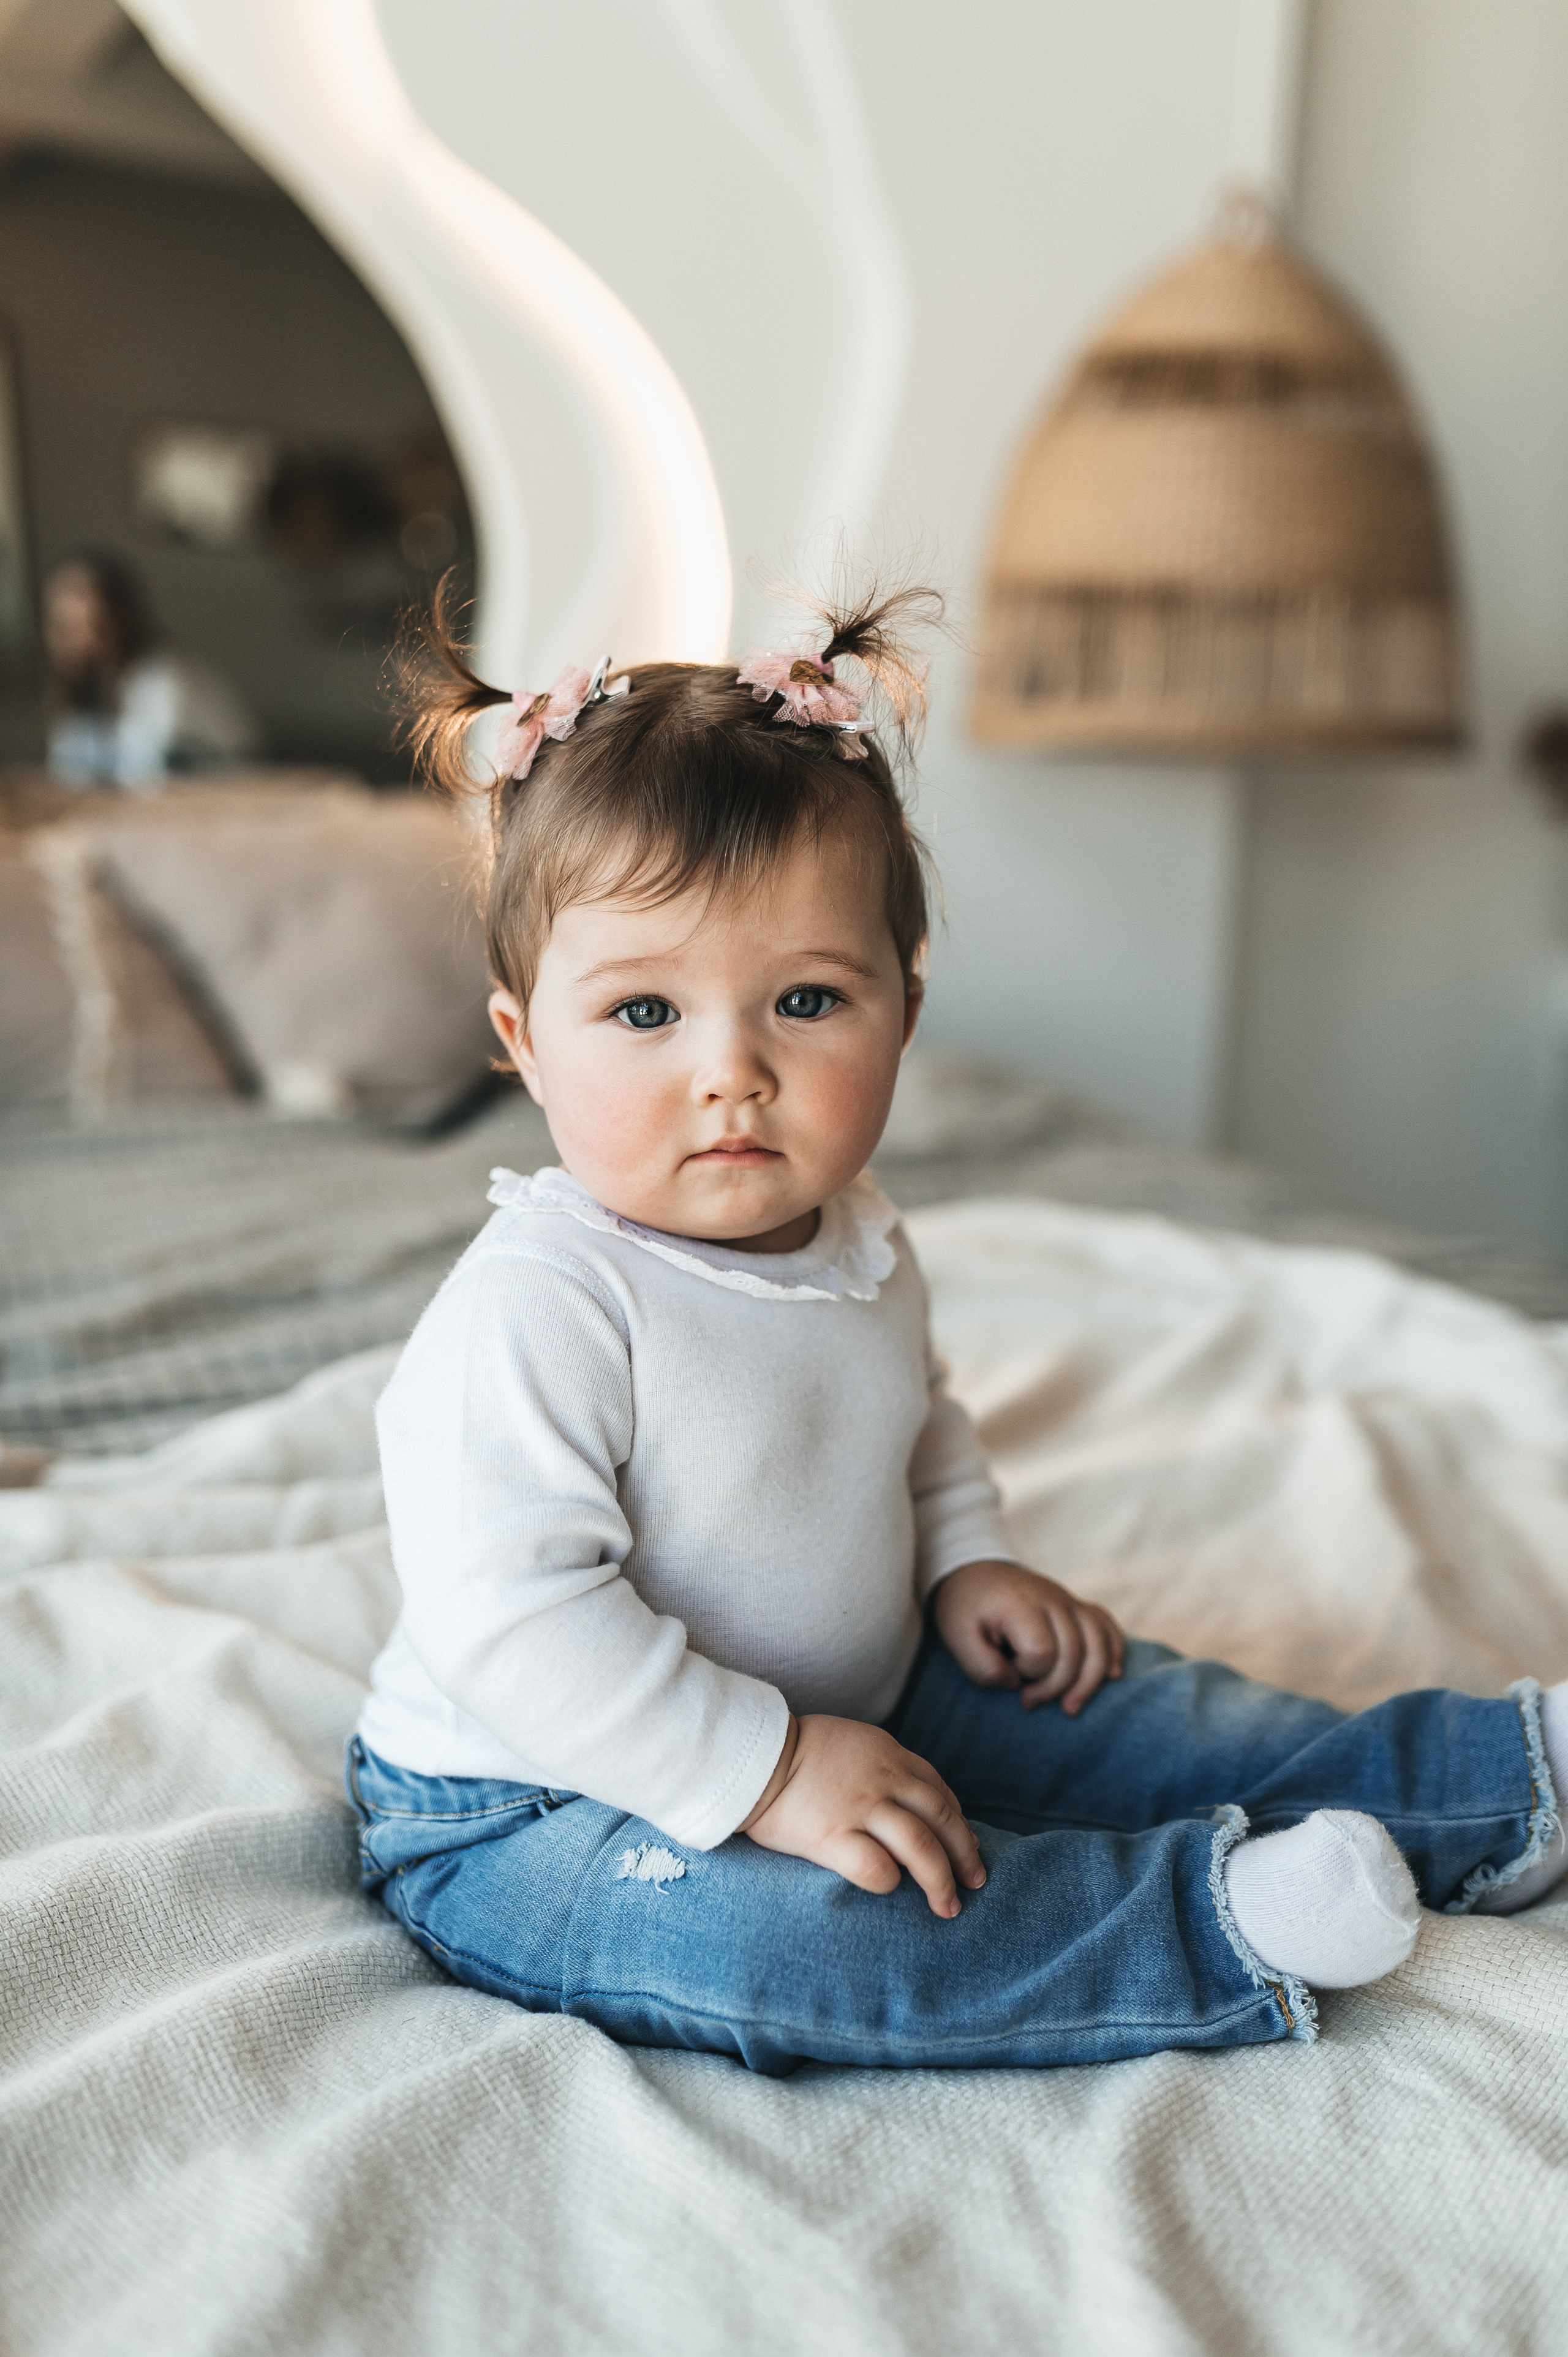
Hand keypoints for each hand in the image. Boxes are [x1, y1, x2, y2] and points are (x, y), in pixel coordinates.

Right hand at [739, 1713, 985, 1918]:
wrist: (752, 1754)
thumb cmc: (791, 1751)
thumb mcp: (849, 1741)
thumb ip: (878, 1765)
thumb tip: (901, 1800)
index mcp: (888, 1753)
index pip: (938, 1788)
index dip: (957, 1820)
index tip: (965, 1843)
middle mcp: (884, 1779)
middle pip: (942, 1819)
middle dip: (965, 1853)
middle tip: (975, 1881)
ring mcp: (861, 1807)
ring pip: (922, 1846)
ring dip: (942, 1880)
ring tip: (949, 1906)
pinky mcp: (834, 1836)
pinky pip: (878, 1867)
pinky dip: (891, 1881)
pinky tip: (890, 1888)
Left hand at [933, 1560, 1122, 1714]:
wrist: (973, 1573)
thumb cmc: (965, 1608)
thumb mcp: (956, 1637)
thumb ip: (982, 1668)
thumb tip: (1015, 1684)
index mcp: (1019, 1605)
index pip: (1042, 1652)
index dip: (1028, 1673)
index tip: (1008, 1672)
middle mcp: (1051, 1599)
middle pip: (1074, 1651)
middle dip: (1055, 1687)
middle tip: (1027, 1702)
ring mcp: (1067, 1599)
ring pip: (1098, 1641)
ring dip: (1091, 1679)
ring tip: (1071, 1708)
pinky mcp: (1075, 1604)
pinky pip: (1105, 1624)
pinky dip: (1114, 1650)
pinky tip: (1112, 1675)